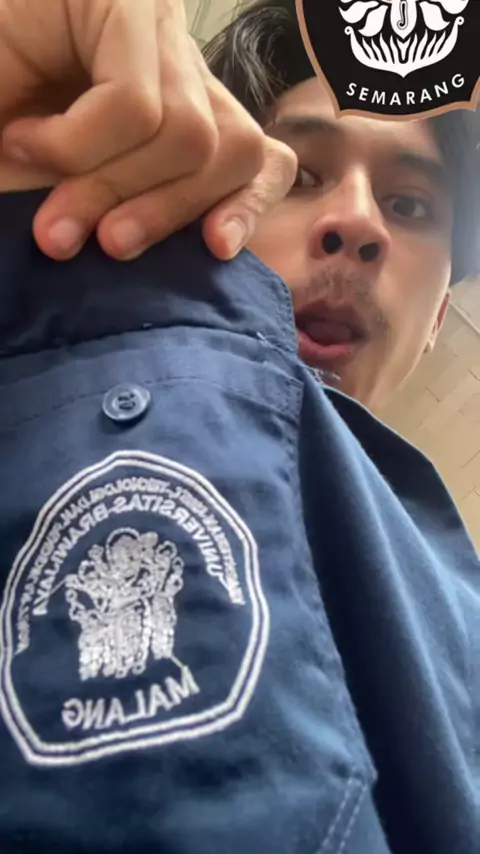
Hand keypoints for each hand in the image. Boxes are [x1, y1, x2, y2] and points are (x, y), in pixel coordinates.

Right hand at [0, 0, 296, 261]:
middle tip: (92, 244)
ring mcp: (153, 24)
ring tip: (49, 204)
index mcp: (182, 104)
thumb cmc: (6, 141)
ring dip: (109, 189)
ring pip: (191, 135)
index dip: (249, 203)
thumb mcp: (83, 193)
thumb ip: (149, 205)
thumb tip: (220, 242)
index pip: (260, 153)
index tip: (216, 247)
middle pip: (235, 150)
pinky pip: (135, 108)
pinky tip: (23, 139)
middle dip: (162, 214)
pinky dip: (73, 148)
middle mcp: (178, 59)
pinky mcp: (121, 2)